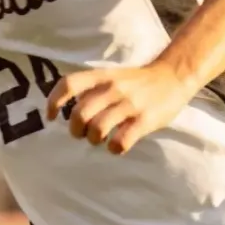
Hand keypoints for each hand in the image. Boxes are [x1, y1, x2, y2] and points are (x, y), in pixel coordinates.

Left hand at [45, 64, 194, 154]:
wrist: (174, 76)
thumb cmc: (137, 81)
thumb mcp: (112, 75)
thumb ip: (92, 88)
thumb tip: (66, 111)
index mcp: (102, 76)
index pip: (69, 84)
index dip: (54, 101)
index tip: (51, 116)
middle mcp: (113, 88)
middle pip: (80, 114)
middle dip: (76, 130)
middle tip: (82, 134)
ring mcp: (129, 104)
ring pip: (97, 129)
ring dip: (94, 140)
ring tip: (100, 139)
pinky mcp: (145, 120)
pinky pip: (121, 141)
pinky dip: (115, 148)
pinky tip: (118, 146)